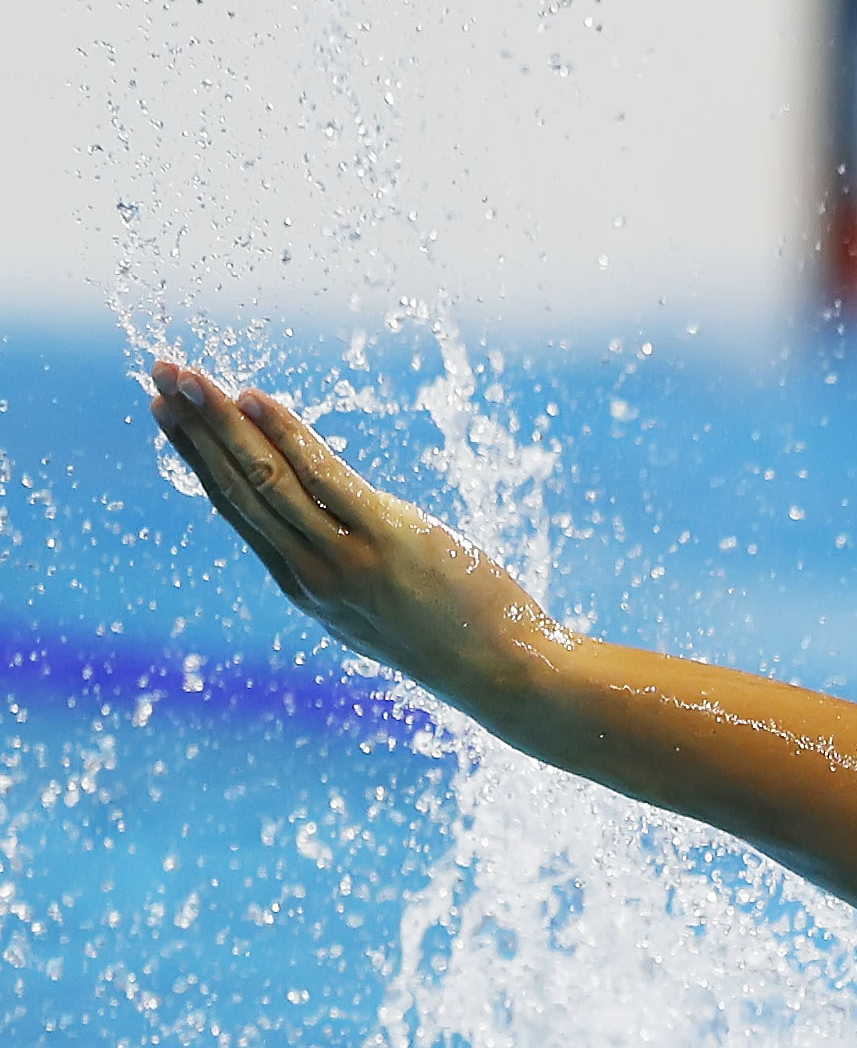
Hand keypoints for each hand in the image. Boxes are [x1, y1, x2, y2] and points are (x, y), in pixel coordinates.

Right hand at [149, 358, 563, 715]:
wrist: (505, 673)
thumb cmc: (451, 639)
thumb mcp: (375, 612)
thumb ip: (339, 573)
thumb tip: (320, 537)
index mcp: (302, 587)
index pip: (235, 510)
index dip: (198, 458)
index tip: (168, 416)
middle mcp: (309, 572)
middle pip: (238, 486)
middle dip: (194, 427)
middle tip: (160, 374)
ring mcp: (344, 557)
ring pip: (265, 477)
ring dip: (221, 420)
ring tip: (186, 375)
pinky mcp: (386, 538)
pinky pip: (323, 476)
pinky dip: (286, 434)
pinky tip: (254, 398)